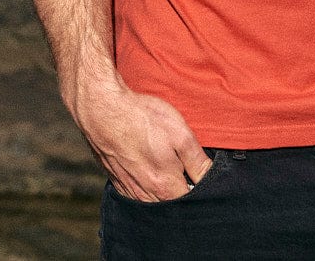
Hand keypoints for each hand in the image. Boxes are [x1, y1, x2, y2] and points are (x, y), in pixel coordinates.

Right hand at [73, 76, 212, 201]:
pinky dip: (144, 187)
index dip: (200, 191)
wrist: (102, 110)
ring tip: (165, 168)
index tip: (200, 177)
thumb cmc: (142, 118)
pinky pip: (136, 193)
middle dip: (181, 192)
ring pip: (153, 201)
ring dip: (162, 191)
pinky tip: (146, 169)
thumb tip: (212, 178)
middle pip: (171, 205)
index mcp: (165, 187)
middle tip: (184, 171)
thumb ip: (197, 161)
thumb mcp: (179, 134)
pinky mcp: (116, 180)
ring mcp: (129, 189)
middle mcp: (146, 195)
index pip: (190, 202)